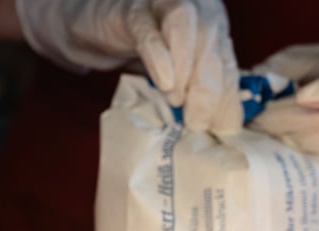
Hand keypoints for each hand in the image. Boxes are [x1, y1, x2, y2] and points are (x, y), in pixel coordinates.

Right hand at [15, 0, 240, 133]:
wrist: (91, 22)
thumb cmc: (142, 47)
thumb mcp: (176, 73)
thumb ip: (201, 92)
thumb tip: (226, 127)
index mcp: (212, 21)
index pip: (226, 60)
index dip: (227, 96)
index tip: (223, 130)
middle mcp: (195, 5)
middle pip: (211, 42)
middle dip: (210, 86)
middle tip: (199, 122)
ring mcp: (162, 1)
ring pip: (186, 26)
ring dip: (187, 68)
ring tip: (177, 101)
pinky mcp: (130, 8)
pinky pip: (147, 28)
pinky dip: (158, 55)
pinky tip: (163, 82)